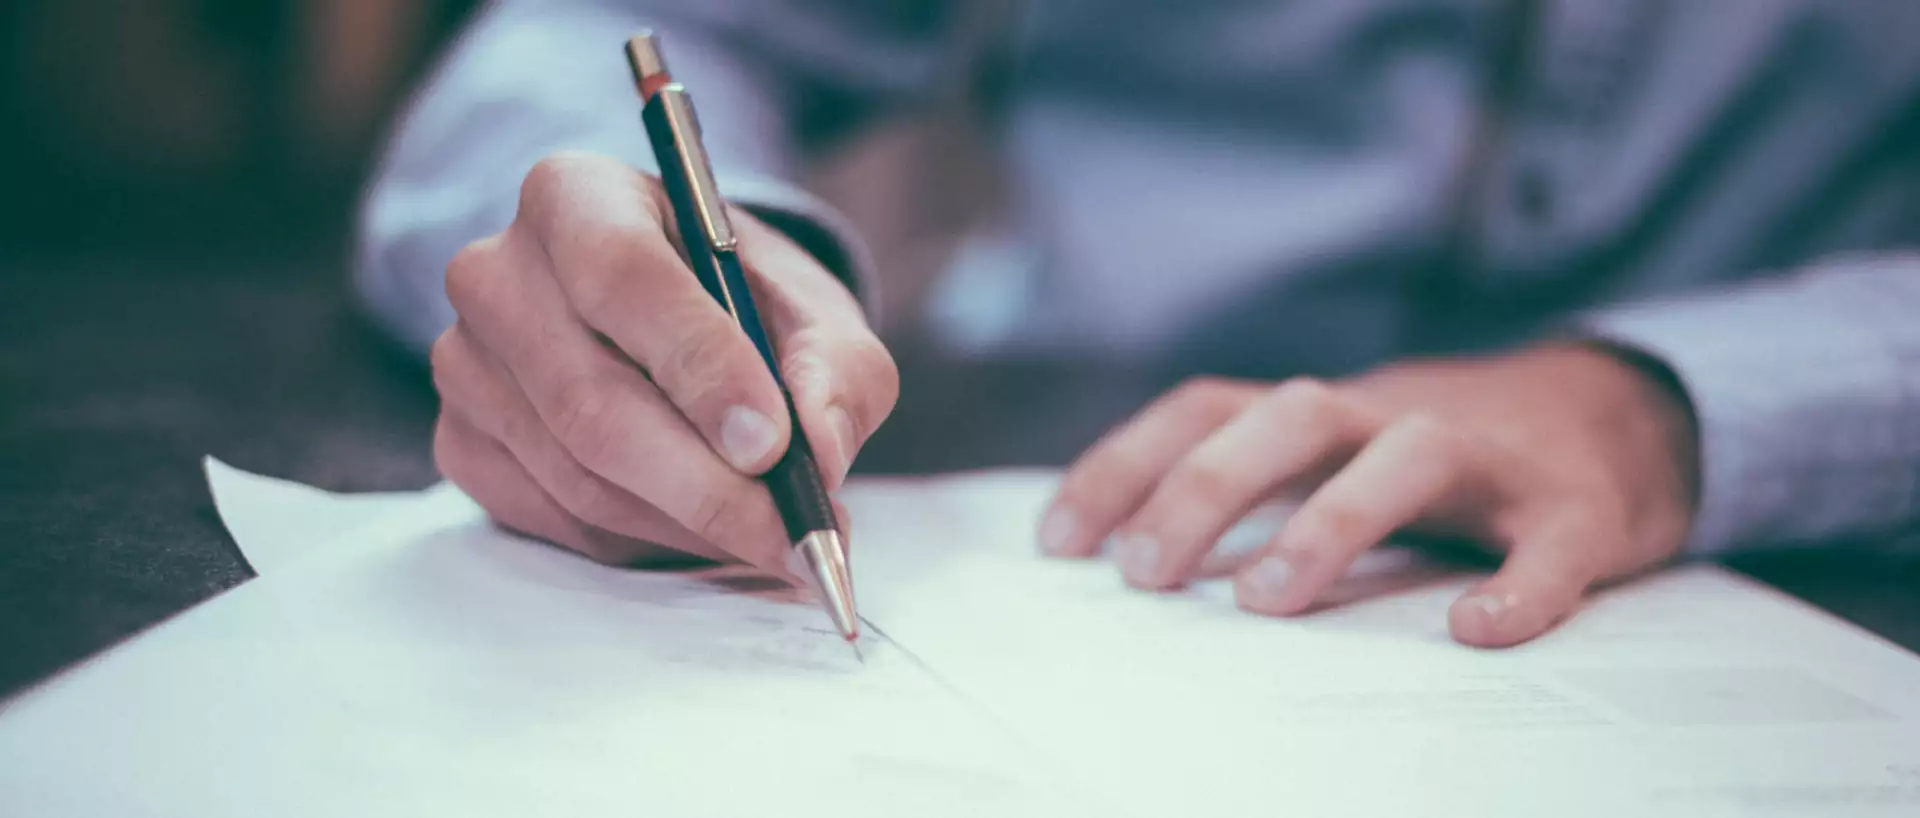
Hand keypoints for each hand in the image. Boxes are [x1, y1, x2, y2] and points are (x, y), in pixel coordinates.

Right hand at [430, 152, 897, 575]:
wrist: (676, 323)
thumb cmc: (743, 304)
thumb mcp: (815, 314)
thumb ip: (837, 370)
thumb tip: (821, 449)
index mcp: (576, 196)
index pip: (622, 275)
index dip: (699, 366)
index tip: (772, 443)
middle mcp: (497, 272)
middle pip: (590, 399)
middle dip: (706, 483)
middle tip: (791, 532)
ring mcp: (465, 363)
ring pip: (577, 474)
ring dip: (686, 523)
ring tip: (770, 536)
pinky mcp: (461, 442)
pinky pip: (555, 517)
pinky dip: (643, 541)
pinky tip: (702, 529)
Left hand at [1038, 344, 1699, 646]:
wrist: (1623, 413)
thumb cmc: (1444, 456)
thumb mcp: (1337, 451)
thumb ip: (1252, 482)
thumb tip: (1128, 551)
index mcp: (1326, 413)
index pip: (1206, 408)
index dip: (1125, 465)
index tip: (1058, 544)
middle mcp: (1394, 416)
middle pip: (1290, 416)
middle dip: (1206, 486)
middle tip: (1144, 574)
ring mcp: (1492, 457)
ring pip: (1407, 456)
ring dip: (1330, 520)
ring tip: (1264, 600)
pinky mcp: (1580, 508)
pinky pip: (1552, 543)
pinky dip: (1520, 586)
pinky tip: (1479, 631)